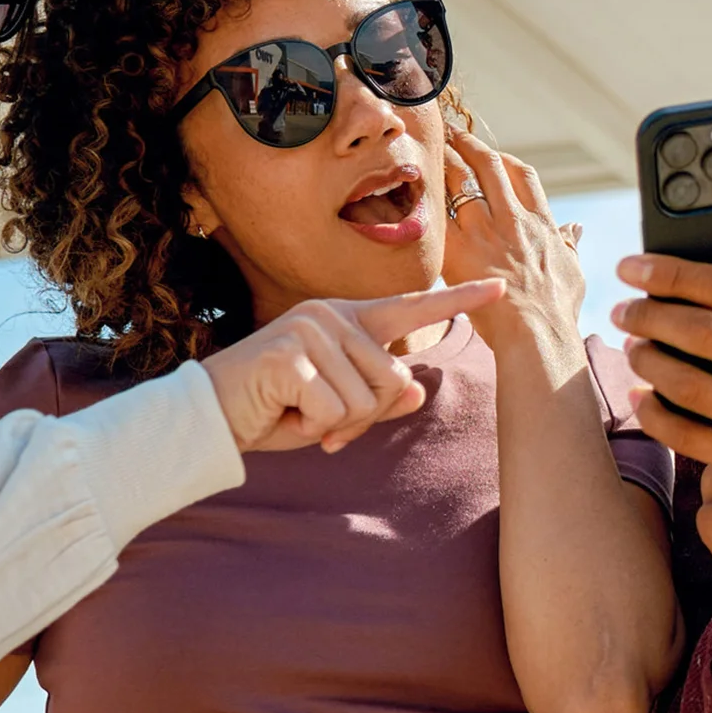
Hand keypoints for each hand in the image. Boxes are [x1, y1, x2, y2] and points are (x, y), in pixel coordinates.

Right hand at [202, 279, 504, 452]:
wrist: (210, 417)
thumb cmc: (274, 410)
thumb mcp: (335, 411)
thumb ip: (377, 400)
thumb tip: (418, 391)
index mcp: (348, 321)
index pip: (412, 309)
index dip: (460, 299)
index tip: (502, 287)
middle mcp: (333, 315)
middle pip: (394, 380)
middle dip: (363, 416)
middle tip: (318, 417)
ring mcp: (311, 329)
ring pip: (367, 399)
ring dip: (334, 423)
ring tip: (296, 410)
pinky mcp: (291, 354)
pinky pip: (334, 410)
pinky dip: (311, 425)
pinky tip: (282, 411)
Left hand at [439, 123, 584, 374]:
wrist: (536, 333)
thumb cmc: (556, 311)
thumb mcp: (572, 272)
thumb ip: (570, 245)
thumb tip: (575, 228)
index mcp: (540, 223)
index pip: (524, 176)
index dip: (506, 159)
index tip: (493, 153)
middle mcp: (512, 220)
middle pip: (489, 167)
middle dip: (470, 145)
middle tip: (453, 134)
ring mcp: (484, 232)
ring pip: (459, 181)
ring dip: (444, 161)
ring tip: (430, 149)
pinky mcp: (458, 251)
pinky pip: (438, 214)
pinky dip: (426, 197)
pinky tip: (414, 186)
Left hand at [614, 180, 711, 532]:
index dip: (674, 274)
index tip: (637, 265)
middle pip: (703, 335)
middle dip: (651, 315)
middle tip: (626, 305)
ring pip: (690, 387)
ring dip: (648, 360)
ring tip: (633, 343)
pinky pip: (692, 439)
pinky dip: (657, 415)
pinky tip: (643, 396)